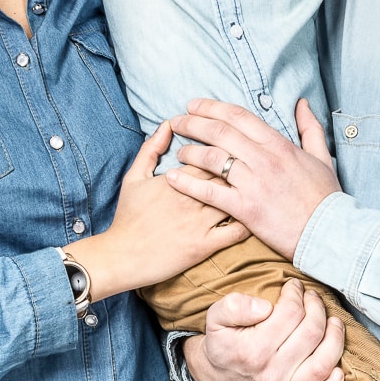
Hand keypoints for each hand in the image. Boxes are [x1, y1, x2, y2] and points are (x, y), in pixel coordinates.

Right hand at [67, 122, 246, 301]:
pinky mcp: (205, 245)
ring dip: (248, 192)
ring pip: (236, 199)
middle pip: (228, 173)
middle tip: (251, 166)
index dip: (223, 148)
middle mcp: (192, 197)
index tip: (230, 148)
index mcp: (177, 178)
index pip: (211, 152)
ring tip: (257, 188)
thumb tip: (168, 125)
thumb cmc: (128, 215)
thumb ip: (151, 148)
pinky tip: (254, 217)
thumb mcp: (134, 176)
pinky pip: (236, 232)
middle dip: (241, 166)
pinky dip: (249, 223)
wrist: (122, 255)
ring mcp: (200, 222)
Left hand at [167, 99, 340, 259]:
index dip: (212, 107)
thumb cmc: (325, 197)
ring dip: (189, 152)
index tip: (194, 105)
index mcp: (279, 145)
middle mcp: (264, 159)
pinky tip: (172, 179)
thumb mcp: (322, 157)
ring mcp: (253, 183)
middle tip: (177, 121)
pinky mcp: (246, 209)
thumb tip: (302, 103)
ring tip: (178, 151)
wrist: (330, 233)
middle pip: (220, 132)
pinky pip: (210, 192)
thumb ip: (309, 127)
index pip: (239, 116)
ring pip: (212, 158)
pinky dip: (188, 184)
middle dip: (193, 123)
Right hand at [183, 279, 345, 380]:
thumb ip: (235, 305)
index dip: (296, 294)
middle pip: (311, 334)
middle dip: (317, 308)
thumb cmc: (220, 343)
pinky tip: (338, 368)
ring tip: (333, 321)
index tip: (294, 286)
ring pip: (323, 364)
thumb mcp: (215, 316)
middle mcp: (270, 374)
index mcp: (252, 350)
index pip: (290, 313)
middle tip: (312, 297)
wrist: (214, 375)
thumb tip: (264, 307)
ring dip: (335, 338)